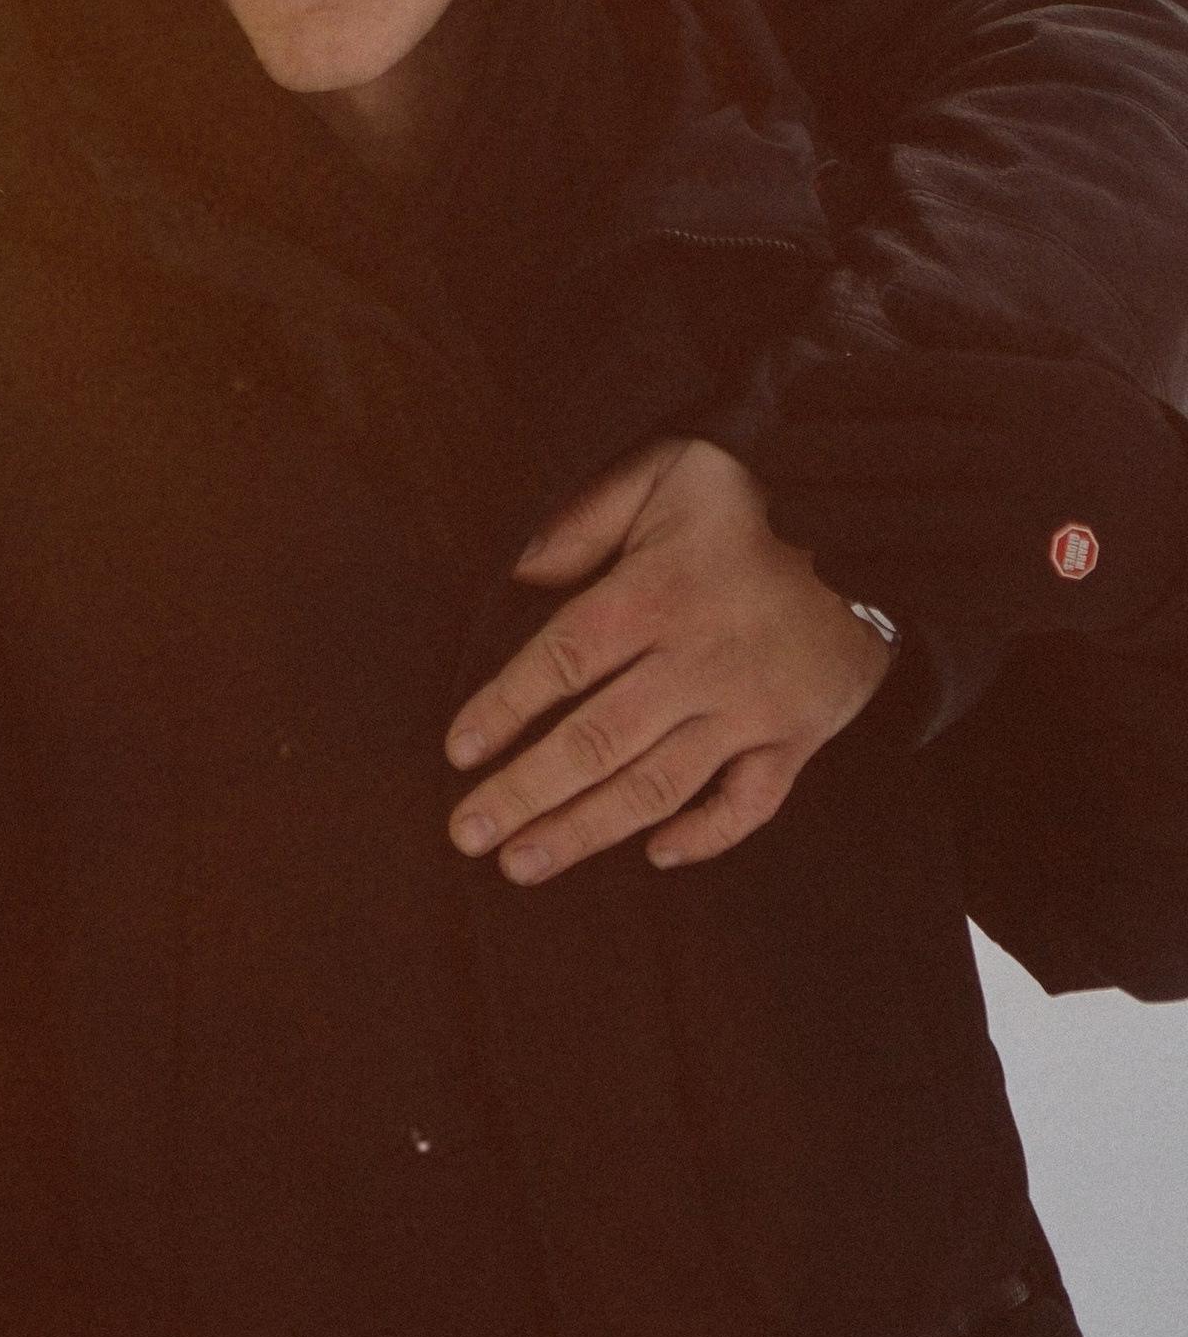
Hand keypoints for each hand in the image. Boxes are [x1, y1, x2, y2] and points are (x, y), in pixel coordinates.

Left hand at [444, 438, 893, 885]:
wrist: (880, 522)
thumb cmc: (756, 492)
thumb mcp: (665, 471)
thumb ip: (586, 519)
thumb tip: (517, 571)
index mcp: (656, 594)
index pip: (561, 662)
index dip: (503, 708)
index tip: (456, 752)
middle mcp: (698, 661)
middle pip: (596, 740)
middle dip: (525, 792)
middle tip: (467, 834)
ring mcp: (751, 707)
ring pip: (657, 786)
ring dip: (585, 830)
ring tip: (522, 866)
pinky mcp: (799, 736)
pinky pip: (751, 804)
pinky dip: (706, 836)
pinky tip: (655, 856)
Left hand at [755, 343, 1187, 643]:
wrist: (1177, 538)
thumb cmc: (1100, 436)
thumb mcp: (1064, 362)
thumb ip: (975, 329)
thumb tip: (891, 292)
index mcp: (1029, 395)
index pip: (911, 386)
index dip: (838, 390)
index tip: (793, 394)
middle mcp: (1024, 462)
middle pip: (891, 455)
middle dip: (813, 456)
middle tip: (764, 457)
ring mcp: (1018, 535)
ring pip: (896, 525)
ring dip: (824, 520)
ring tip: (781, 512)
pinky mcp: (1015, 598)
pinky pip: (921, 586)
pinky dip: (866, 575)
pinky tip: (830, 562)